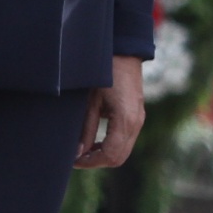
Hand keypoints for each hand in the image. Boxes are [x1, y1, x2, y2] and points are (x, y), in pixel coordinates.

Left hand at [75, 55, 145, 169]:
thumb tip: (78, 153)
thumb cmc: (104, 72)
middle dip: (96, 161)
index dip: (90, 162)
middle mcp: (136, 122)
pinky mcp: (137, 115)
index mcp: (125, 119)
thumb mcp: (91, 100)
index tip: (73, 160)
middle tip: (76, 158)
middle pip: (118, 158)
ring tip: (83, 150)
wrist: (124, 51)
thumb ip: (86, 128)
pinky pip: (126, 140)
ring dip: (103, 154)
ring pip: (123, 151)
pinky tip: (95, 141)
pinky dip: (111, 146)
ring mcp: (139, 119)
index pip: (110, 155)